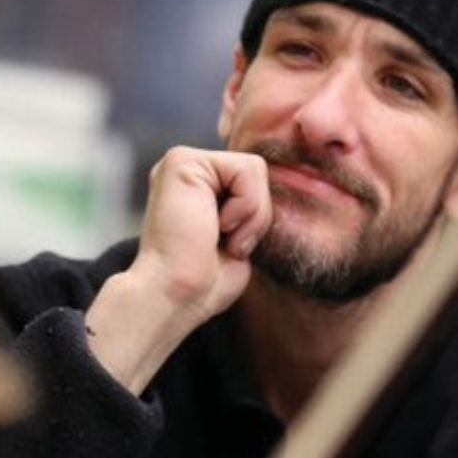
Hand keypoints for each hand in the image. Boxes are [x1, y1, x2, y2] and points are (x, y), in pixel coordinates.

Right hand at [85, 147, 271, 392]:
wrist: (176, 296)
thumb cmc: (204, 282)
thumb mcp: (239, 237)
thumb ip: (251, 207)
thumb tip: (282, 195)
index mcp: (198, 189)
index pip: (253, 183)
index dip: (255, 219)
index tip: (229, 248)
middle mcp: (188, 173)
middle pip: (257, 174)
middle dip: (256, 216)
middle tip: (228, 245)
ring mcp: (182, 163)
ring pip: (255, 169)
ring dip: (251, 214)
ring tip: (221, 236)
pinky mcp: (182, 161)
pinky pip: (247, 169)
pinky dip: (245, 206)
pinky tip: (217, 226)